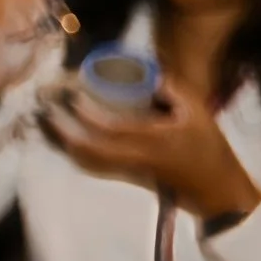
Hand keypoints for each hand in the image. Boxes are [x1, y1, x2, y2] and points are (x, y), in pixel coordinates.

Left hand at [39, 82, 260, 218]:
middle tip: (46, 112)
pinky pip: (93, 167)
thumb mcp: (198, 112)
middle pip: (87, 150)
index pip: (110, 129)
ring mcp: (126, 170)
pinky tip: (65, 141)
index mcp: (151, 140)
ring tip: (48, 124)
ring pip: (86, 161)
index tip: (72, 97)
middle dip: (63, 132)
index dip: (87, 114)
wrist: (214, 189)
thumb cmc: (208, 148)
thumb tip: (149, 71)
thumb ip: (173, 90)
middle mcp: (133, 158)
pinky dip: (75, 154)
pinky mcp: (125, 177)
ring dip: (64, 144)